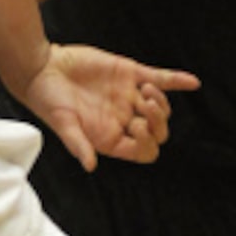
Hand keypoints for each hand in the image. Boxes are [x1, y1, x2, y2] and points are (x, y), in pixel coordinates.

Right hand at [20, 44, 198, 171]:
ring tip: (145, 90)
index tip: (137, 129)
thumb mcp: (63, 125)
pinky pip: (161, 78)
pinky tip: (193, 82)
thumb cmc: (48, 102)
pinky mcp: (129, 73)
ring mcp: (128, 96)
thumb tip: (90, 166)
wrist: (42, 69)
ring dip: (161, 101)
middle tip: (146, 106)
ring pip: (160, 105)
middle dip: (158, 121)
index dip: (148, 143)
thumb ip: (78, 144)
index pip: (143, 150)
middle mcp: (122, 120)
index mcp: (110, 138)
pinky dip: (177, 80)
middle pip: (157, 130)